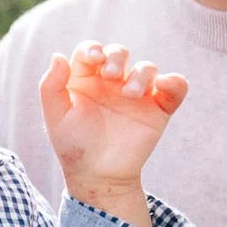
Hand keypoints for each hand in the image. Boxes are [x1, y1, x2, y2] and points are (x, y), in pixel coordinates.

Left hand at [39, 41, 185, 226]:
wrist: (99, 177)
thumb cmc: (74, 147)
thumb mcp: (56, 117)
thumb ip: (51, 86)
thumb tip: (58, 55)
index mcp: (85, 79)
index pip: (91, 51)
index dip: (94, 49)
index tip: (95, 60)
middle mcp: (111, 83)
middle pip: (119, 53)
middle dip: (117, 56)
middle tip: (111, 75)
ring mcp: (136, 94)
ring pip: (146, 68)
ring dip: (141, 74)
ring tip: (131, 94)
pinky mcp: (157, 109)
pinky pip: (174, 88)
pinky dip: (175, 82)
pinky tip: (164, 85)